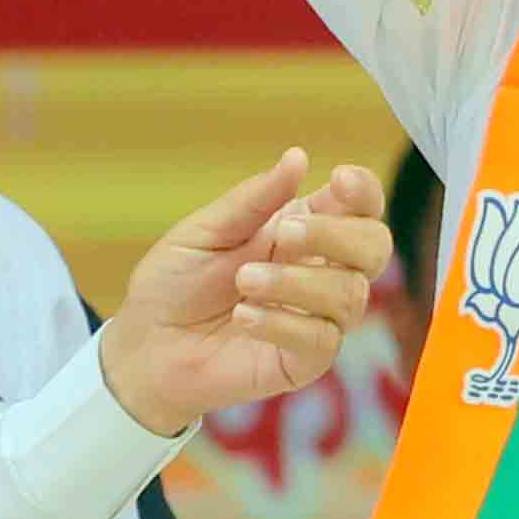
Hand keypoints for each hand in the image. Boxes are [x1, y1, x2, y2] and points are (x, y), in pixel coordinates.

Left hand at [98, 150, 392, 431]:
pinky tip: (244, 317)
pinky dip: (284, 323)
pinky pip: (323, 340)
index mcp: (303, 229)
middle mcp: (320, 271)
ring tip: (244, 281)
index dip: (363, 190)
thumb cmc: (174, 283)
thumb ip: (254, 200)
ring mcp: (316, 318)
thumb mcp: (205, 231)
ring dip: (297, 281)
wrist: (143, 346)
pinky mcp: (304, 361)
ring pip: (351, 294)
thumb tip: (297, 157)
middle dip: (337, 234)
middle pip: (375, 246)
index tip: (338, 180)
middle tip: (286, 233)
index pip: (360, 206)